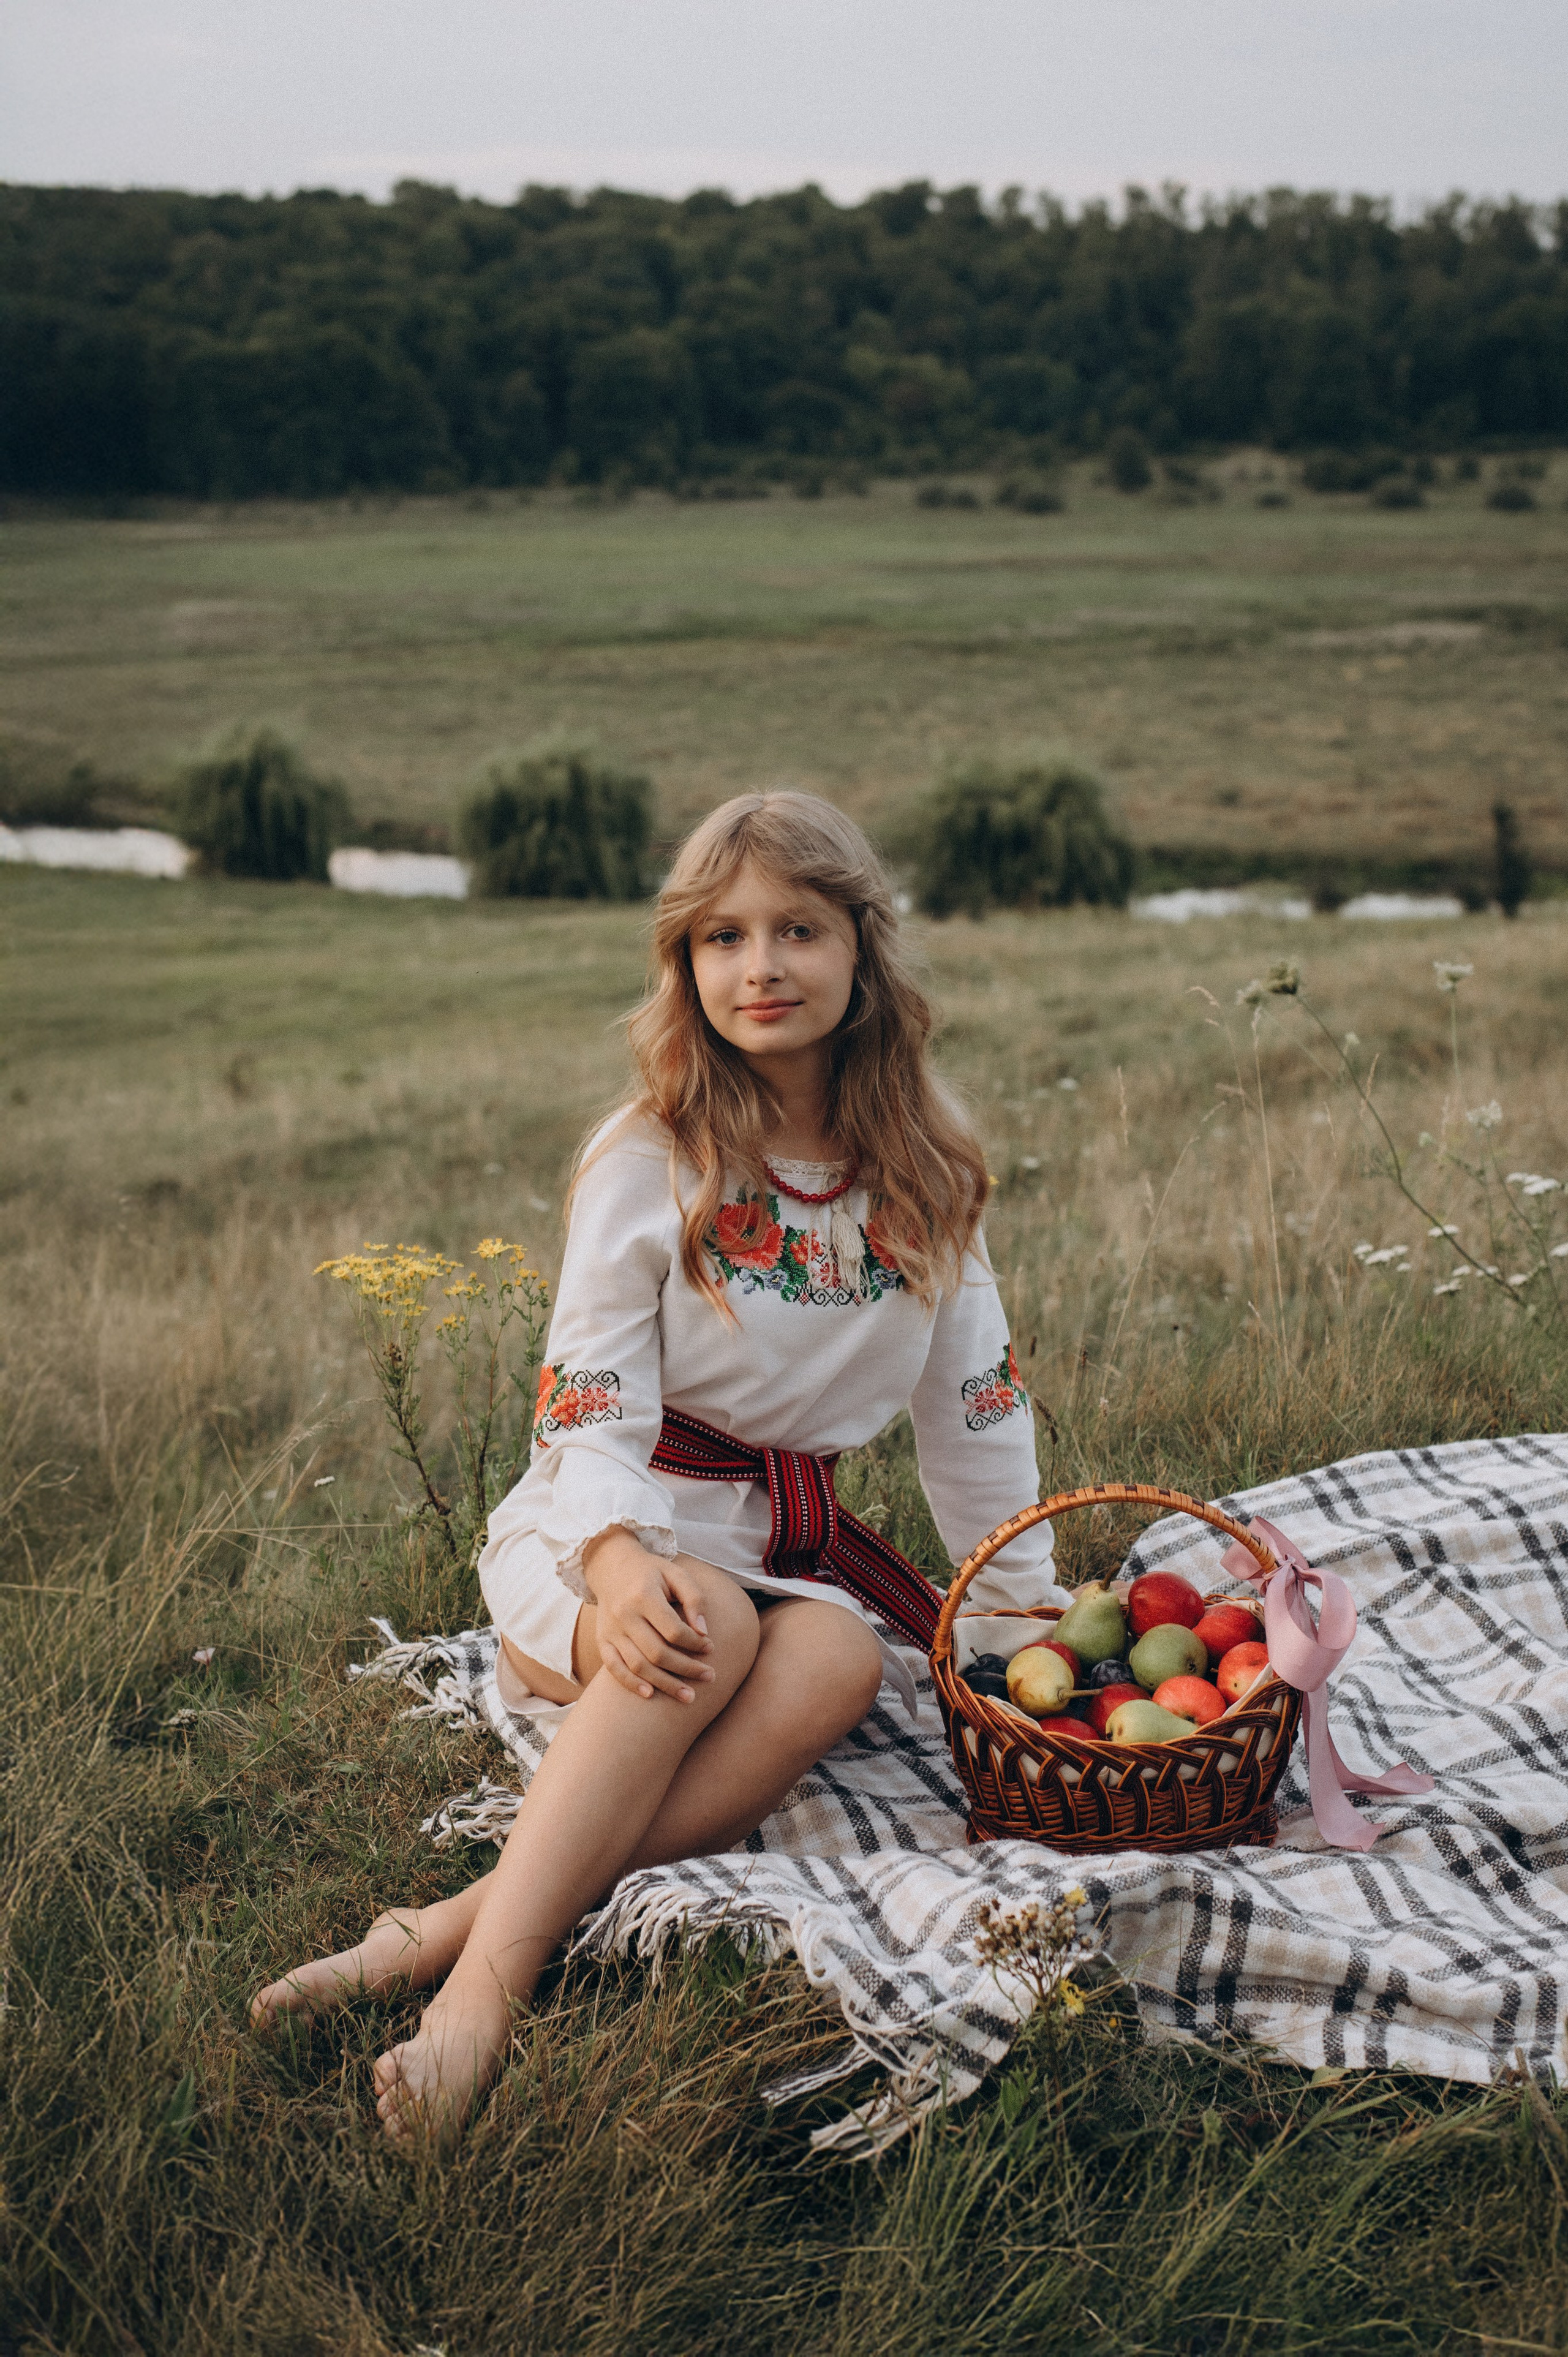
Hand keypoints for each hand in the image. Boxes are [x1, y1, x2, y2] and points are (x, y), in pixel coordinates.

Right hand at [582, 1531, 714, 1701]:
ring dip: (665, 1684)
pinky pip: (614, 1668)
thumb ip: (694, 1598)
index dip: (695, 1643)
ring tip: (688, 1697)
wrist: (611, 1566)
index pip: (673, 1630)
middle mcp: (624, 1614)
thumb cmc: (651, 1572)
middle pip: (657, 1653)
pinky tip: (650, 1694)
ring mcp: (611, 1630)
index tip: (711, 1647)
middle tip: (710, 1677)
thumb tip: (704, 1632)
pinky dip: (630, 1683)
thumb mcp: (676, 1573)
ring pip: (638, 1665)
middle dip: (686, 1669)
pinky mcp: (601, 1640)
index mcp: (644, 1595)